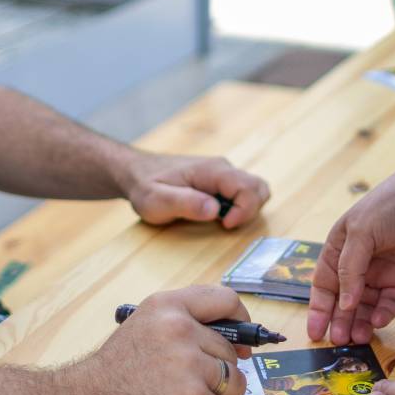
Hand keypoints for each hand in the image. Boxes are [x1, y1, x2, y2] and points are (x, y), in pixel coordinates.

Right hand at [64, 285, 252, 394]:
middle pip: (231, 355)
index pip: (225, 300)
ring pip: (234, 387)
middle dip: (215, 379)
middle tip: (181, 392)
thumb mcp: (142, 331)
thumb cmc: (109, 378)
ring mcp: (188, 368)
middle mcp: (181, 330)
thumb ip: (183, 327)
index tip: (243, 343)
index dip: (242, 322)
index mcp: (168, 307)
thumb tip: (237, 343)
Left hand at [120, 153, 271, 228]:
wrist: (136, 172)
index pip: (248, 187)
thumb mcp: (156, 200)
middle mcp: (222, 169)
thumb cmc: (145, 186)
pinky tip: (218, 216)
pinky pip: (242, 194)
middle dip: (250, 210)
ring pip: (254, 190)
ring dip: (246, 209)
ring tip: (223, 221)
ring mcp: (222, 175)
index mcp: (212, 170)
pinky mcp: (219, 183)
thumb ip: (185, 203)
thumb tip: (214, 209)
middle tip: (227, 225)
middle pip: (258, 187)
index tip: (225, 225)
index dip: (244, 210)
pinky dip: (239, 208)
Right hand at [308, 168, 394, 344]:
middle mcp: (357, 265)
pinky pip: (389, 303)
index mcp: (338, 250)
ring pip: (365, 307)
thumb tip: (344, 304)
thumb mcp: (361, 232)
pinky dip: (383, 314)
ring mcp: (379, 274)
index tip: (314, 332)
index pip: (323, 285)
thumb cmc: (387, 206)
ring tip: (359, 338)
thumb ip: (350, 270)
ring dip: (360, 322)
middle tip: (339, 341)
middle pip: (344, 301)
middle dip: (340, 321)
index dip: (318, 309)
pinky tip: (378, 321)